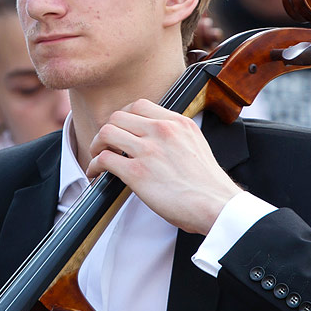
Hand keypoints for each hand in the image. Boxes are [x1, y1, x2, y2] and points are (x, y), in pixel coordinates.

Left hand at [85, 100, 240, 233]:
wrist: (216, 205)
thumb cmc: (208, 184)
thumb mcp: (196, 145)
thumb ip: (176, 136)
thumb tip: (157, 140)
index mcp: (178, 123)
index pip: (140, 105)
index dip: (124, 117)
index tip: (121, 128)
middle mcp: (162, 131)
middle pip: (119, 116)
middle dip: (108, 130)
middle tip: (107, 144)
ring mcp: (148, 150)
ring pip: (107, 132)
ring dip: (97, 145)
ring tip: (98, 156)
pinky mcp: (137, 172)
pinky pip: (104, 159)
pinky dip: (94, 165)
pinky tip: (96, 173)